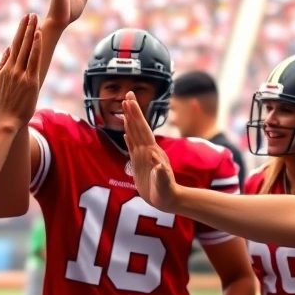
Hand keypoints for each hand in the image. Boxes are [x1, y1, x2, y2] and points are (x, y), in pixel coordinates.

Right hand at [0, 13, 41, 125]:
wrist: (4, 121)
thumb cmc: (0, 107)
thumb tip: (5, 52)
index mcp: (5, 70)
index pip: (13, 47)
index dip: (19, 33)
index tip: (23, 21)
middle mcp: (12, 70)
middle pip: (19, 44)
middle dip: (25, 28)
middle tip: (30, 14)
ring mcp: (21, 75)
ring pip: (26, 49)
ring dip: (30, 32)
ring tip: (34, 19)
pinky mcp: (30, 82)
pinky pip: (33, 60)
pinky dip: (35, 47)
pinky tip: (38, 35)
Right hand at [122, 92, 178, 210]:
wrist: (170, 200)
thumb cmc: (166, 193)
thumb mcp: (164, 185)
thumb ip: (162, 175)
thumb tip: (159, 164)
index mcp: (151, 152)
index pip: (142, 130)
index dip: (136, 116)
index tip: (130, 101)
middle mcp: (147, 150)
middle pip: (138, 127)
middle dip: (132, 111)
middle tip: (127, 94)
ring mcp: (144, 156)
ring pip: (134, 134)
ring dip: (130, 120)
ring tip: (125, 108)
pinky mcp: (140, 164)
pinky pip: (132, 147)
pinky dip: (128, 138)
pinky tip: (125, 134)